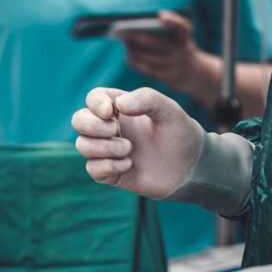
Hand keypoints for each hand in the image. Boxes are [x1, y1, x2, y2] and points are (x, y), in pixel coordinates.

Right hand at [72, 86, 204, 198]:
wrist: (192, 168)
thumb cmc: (181, 135)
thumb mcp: (169, 110)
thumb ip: (146, 99)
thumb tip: (117, 105)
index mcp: (122, 108)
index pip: (93, 99)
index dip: (95, 104)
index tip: (111, 113)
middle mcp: (111, 128)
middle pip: (79, 120)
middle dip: (93, 126)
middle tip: (117, 131)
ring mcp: (110, 151)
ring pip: (82, 145)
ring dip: (102, 148)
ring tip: (129, 150)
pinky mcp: (112, 173)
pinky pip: (92, 168)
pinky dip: (106, 166)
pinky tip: (128, 165)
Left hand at [118, 10, 217, 103]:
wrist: (196, 74)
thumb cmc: (179, 49)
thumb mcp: (178, 39)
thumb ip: (163, 32)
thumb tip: (133, 31)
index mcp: (185, 38)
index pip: (183, 27)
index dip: (173, 21)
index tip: (161, 16)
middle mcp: (183, 51)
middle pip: (159, 43)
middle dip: (137, 36)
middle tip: (120, 31)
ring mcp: (177, 66)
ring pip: (152, 59)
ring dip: (135, 51)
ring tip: (124, 44)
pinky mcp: (171, 79)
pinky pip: (150, 71)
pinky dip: (138, 63)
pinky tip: (128, 57)